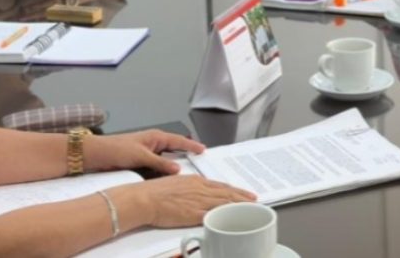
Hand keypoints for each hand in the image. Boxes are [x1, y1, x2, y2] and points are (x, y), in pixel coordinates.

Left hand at [84, 130, 205, 174]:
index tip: (203, 150)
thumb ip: (160, 162)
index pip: (179, 140)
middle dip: (186, 153)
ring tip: (187, 170)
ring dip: (174, 163)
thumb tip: (177, 169)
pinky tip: (168, 176)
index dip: (192, 145)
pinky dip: (164, 169)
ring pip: (166, 157)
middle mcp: (153, 143)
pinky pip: (158, 164)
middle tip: (199, 160)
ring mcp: (147, 151)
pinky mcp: (141, 160)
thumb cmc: (116, 149)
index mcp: (155, 136)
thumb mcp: (141, 156)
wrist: (97, 154)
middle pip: (174, 148)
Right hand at [120, 175, 255, 228]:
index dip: (234, 190)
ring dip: (239, 205)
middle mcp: (199, 189)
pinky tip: (234, 218)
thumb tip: (194, 194)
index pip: (220, 185)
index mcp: (195, 181)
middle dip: (242, 196)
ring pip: (224, 202)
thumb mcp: (175, 185)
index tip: (244, 193)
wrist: (144, 198)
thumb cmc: (154, 193)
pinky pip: (214, 215)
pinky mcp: (193, 214)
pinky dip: (226, 215)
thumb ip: (188, 189)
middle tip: (255, 200)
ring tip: (251, 208)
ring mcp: (198, 201)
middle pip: (226, 193)